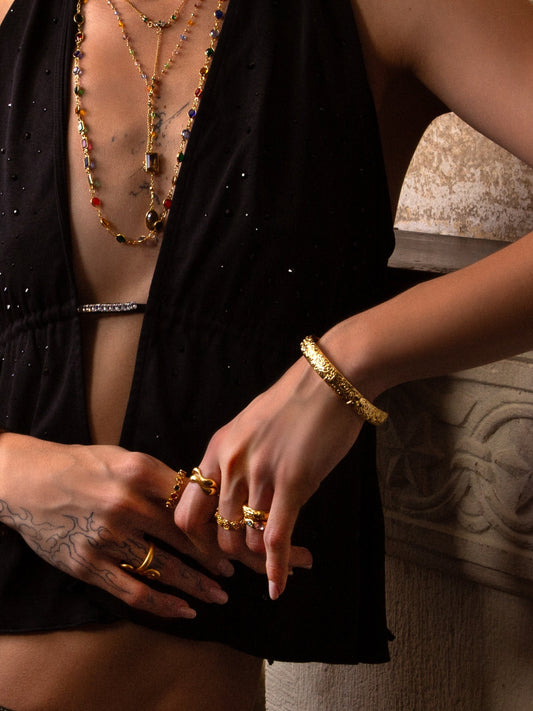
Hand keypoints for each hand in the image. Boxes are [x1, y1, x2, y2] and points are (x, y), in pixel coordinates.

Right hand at [0, 434, 231, 617]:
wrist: (27, 481)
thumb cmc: (80, 465)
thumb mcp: (122, 458)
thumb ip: (159, 477)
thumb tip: (197, 497)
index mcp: (138, 471)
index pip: (191, 501)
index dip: (217, 521)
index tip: (234, 534)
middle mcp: (125, 503)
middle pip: (185, 537)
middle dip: (215, 557)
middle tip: (235, 569)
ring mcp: (106, 537)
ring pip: (166, 568)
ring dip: (198, 585)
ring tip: (219, 594)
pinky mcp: (88, 566)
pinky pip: (134, 591)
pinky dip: (164, 605)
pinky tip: (185, 611)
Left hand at [174, 355, 363, 599]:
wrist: (330, 379)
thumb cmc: (295, 400)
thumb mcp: (250, 425)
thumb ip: (237, 458)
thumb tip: (238, 493)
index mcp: (217, 449)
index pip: (188, 510)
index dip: (198, 539)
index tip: (215, 550)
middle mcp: (231, 464)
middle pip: (216, 532)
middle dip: (232, 555)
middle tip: (249, 563)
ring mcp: (260, 474)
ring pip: (246, 539)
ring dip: (260, 559)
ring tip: (276, 561)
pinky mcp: (292, 482)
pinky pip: (276, 538)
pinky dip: (277, 569)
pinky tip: (278, 587)